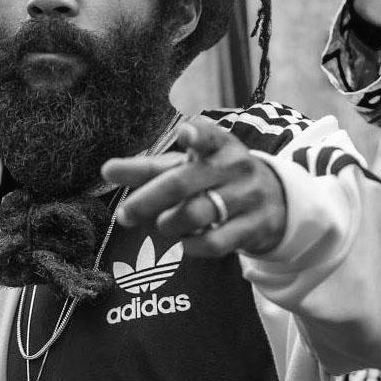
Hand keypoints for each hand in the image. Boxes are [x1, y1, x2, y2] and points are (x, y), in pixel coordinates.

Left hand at [101, 119, 286, 256]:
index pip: (209, 135)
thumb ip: (147, 169)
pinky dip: (191, 246)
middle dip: (147, 200)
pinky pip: (214, 242)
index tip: (185, 134)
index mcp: (219, 145)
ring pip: (197, 214)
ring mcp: (248, 196)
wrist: (275, 200)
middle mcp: (235, 167)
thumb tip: (106, 170)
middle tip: (124, 215)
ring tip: (165, 225)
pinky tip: (187, 242)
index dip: (197, 135)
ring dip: (170, 224)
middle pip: (182, 183)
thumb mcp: (187, 167)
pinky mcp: (255, 226)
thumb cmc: (216, 179)